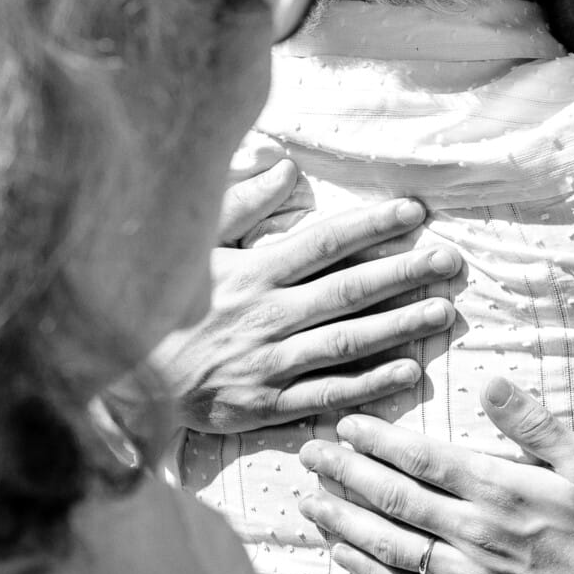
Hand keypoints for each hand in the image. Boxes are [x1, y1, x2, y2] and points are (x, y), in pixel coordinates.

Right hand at [152, 162, 460, 434]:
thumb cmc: (164, 304)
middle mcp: (265, 317)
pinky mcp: (266, 405)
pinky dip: (369, 384)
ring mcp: (267, 364)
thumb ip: (240, 206)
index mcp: (251, 274)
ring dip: (398, 326)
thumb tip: (286, 169)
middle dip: (403, 273)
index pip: (323, 244)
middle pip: (347, 292)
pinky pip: (326, 393)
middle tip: (450, 261)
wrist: (122, 378)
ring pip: (346, 342)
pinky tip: (408, 370)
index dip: (371, 226)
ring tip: (443, 311)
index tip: (414, 212)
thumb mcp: (192, 247)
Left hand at [296, 375, 573, 573]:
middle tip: (307, 454)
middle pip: (394, 499)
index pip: (424, 459)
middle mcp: (476, 533)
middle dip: (344, 474)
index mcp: (502, 491)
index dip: (377, 441)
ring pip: (389, 545)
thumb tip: (490, 383)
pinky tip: (342, 555)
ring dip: (343, 522)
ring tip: (308, 502)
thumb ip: (534, 422)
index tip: (344, 425)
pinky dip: (367, 572)